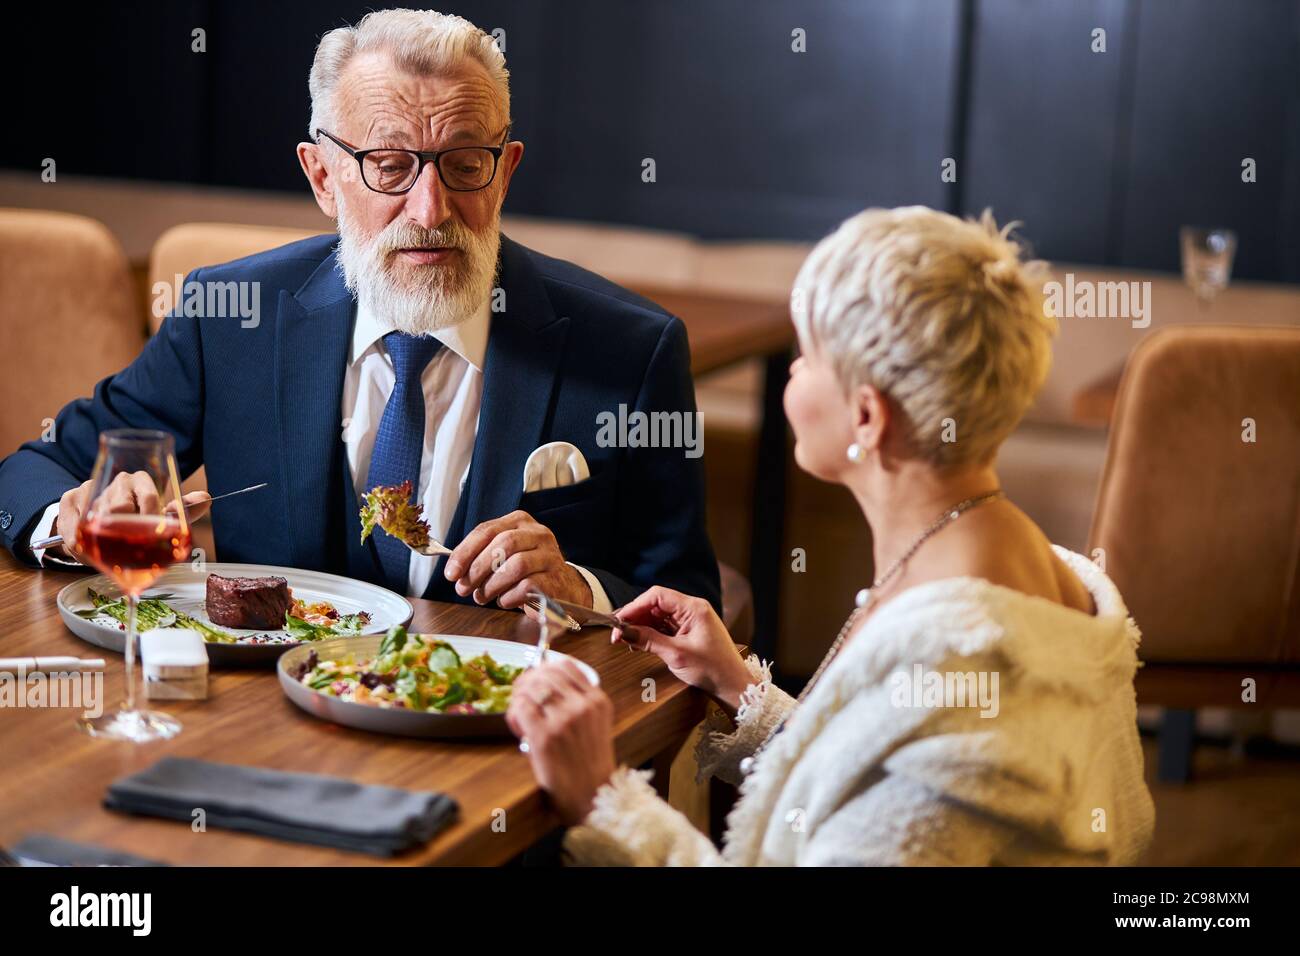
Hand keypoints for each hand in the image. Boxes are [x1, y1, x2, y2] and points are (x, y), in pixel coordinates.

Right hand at [53, 472, 211, 561]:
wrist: (98, 523)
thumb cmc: (135, 518)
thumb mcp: (159, 518)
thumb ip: (183, 511)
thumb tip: (206, 498)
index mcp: (140, 481)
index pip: (147, 492)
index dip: (149, 511)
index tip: (149, 527)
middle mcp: (115, 481)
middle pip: (120, 504)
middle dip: (123, 527)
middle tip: (125, 542)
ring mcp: (91, 488)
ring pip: (96, 513)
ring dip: (100, 535)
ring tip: (105, 547)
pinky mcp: (70, 499)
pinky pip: (72, 520)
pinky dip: (76, 538)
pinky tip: (81, 548)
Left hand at [442, 510, 591, 609]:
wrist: (564, 587)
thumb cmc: (526, 570)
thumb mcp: (504, 555)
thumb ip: (482, 556)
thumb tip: (455, 571)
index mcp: (520, 522)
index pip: (487, 530)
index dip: (465, 552)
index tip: (451, 573)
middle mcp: (538, 533)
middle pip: (503, 545)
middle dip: (477, 569)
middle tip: (463, 588)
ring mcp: (550, 555)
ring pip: (516, 565)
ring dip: (492, 585)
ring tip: (482, 597)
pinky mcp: (556, 579)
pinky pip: (528, 586)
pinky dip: (509, 597)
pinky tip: (504, 601)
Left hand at [505, 658, 615, 824]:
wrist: (593, 797)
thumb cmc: (590, 764)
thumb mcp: (596, 725)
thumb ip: (579, 702)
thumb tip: (543, 682)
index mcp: (597, 701)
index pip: (566, 666)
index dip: (544, 668)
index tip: (535, 680)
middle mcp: (582, 706)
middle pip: (545, 673)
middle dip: (527, 682)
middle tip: (520, 697)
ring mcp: (564, 720)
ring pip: (530, 689)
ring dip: (519, 699)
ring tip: (520, 717)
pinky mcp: (544, 736)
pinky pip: (521, 708)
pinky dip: (514, 715)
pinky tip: (519, 728)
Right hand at [612, 586, 752, 713]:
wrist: (733, 685)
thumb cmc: (714, 670)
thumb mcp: (677, 654)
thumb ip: (648, 640)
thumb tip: (625, 632)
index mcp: (694, 608)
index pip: (657, 596)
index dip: (635, 606)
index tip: (619, 620)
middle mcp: (692, 610)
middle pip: (656, 605)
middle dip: (635, 617)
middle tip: (618, 633)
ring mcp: (691, 620)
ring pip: (658, 616)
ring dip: (641, 626)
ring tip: (627, 640)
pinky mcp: (689, 632)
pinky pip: (665, 627)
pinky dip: (651, 634)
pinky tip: (640, 643)